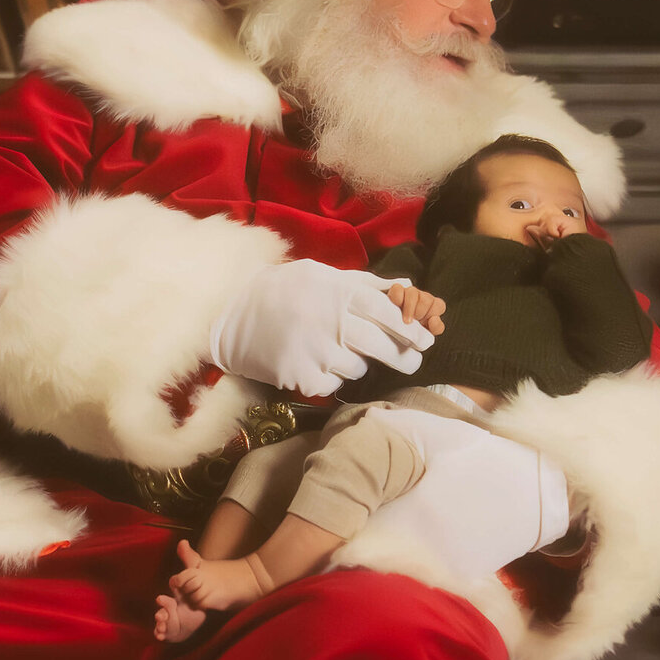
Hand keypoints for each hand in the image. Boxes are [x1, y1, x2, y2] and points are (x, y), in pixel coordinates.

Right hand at [208, 259, 435, 397]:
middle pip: (383, 346)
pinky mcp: (301, 377)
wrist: (231, 313)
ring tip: (339, 350)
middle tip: (412, 360)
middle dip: (404, 355)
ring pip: (358, 367)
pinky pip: (334, 384)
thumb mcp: (323, 275)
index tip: (428, 338)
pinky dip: (332, 376)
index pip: (390, 313)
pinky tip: (316, 361)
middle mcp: (331, 322)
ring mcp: (316, 352)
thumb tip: (409, 290)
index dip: (413, 328)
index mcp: (339, 293)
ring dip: (358, 362)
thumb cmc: (284, 290)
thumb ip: (367, 284)